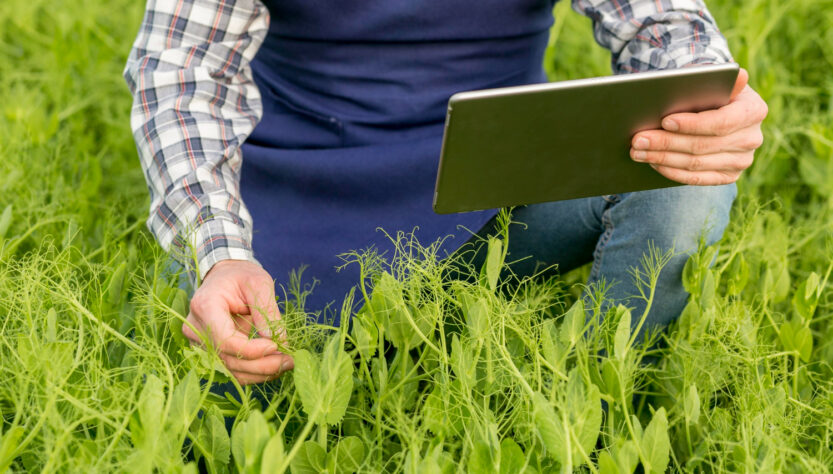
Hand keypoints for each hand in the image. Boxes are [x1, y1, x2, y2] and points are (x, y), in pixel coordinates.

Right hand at [183, 259, 293, 384]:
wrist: (224, 277)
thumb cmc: (241, 276)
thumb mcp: (260, 283)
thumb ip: (268, 311)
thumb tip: (279, 341)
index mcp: (205, 306)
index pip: (225, 340)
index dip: (252, 350)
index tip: (276, 346)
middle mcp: (196, 328)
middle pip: (228, 359)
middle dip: (262, 365)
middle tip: (290, 361)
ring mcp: (198, 342)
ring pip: (230, 369)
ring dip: (260, 372)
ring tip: (285, 364)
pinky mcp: (208, 351)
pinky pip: (230, 369)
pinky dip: (253, 372)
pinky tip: (273, 366)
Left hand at [630, 67, 767, 184]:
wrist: (717, 112)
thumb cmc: (710, 92)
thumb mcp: (713, 80)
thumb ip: (717, 78)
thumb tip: (737, 74)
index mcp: (754, 110)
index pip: (721, 122)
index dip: (692, 124)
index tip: (665, 121)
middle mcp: (752, 138)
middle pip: (702, 146)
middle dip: (666, 142)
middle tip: (638, 139)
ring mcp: (742, 160)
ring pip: (696, 164)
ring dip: (662, 158)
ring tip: (637, 151)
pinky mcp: (728, 176)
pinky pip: (697, 179)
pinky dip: (671, 171)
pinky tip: (652, 163)